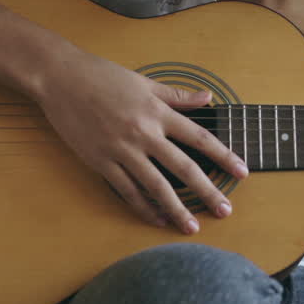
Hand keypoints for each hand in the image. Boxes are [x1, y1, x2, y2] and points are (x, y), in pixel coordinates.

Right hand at [30, 46, 247, 233]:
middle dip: (207, 192)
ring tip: (192, 226)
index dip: (224, 156)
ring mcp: (121, 150)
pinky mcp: (100, 161)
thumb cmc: (103, 76)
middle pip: (184, 168)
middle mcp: (144, 133)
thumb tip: (207, 97)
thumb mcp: (144, 82)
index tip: (242, 172)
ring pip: (156, 186)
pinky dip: (143, 207)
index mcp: (158, 112)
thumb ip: (177, 95)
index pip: (199, 139)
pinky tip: (157, 219)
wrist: (61, 78)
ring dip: (177, 209)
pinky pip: (126, 191)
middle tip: (226, 211)